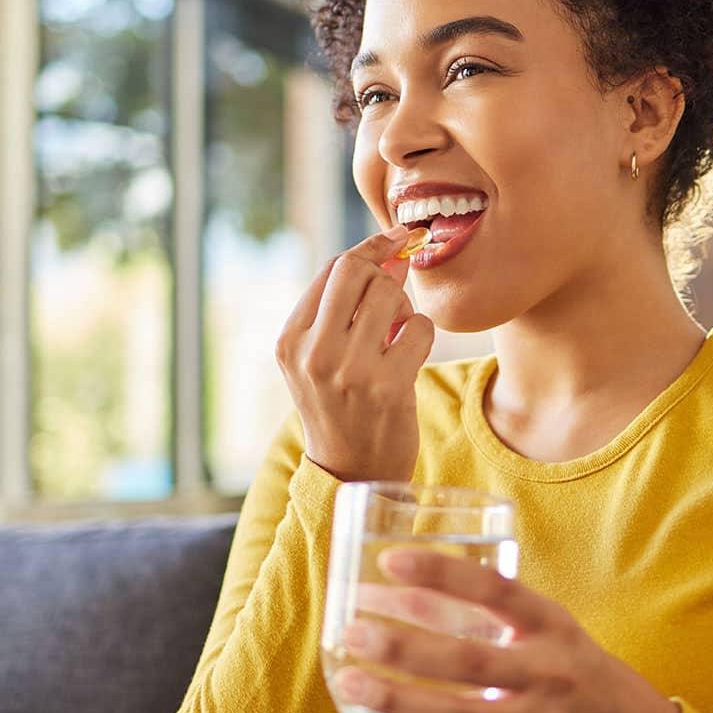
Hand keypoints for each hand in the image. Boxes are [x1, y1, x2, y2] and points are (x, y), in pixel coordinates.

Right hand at [276, 227, 435, 484]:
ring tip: (395, 336)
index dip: (370, 249)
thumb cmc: (342, 405)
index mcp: (290, 339)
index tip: (396, 239)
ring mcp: (349, 370)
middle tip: (393, 300)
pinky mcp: (387, 386)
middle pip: (357, 271)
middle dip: (385, 274)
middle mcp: (313, 352)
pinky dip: (421, 334)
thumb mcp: (323, 356)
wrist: (353, 472)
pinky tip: (408, 358)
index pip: (332, 268)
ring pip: (389, 294)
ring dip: (403, 308)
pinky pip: (419, 327)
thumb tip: (394, 252)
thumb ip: (347, 305)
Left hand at [332, 548, 682, 712]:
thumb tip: (423, 589)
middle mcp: (545, 671)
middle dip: (403, 645)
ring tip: (348, 681)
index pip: (496, 591)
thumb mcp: (557, 631)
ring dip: (395, 698)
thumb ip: (504, 615)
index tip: (390, 561)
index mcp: (553, 626)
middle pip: (467, 661)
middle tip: (352, 629)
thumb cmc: (584, 674)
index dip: (442, 574)